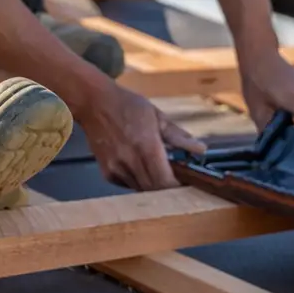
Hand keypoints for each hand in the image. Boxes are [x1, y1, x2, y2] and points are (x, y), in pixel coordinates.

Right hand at [76, 80, 206, 189]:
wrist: (93, 103)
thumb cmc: (127, 105)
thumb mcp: (157, 116)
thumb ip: (178, 136)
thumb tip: (200, 149)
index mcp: (146, 146)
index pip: (165, 180)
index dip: (177, 186)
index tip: (186, 181)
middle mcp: (129, 161)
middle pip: (154, 189)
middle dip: (167, 187)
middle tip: (175, 178)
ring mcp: (116, 168)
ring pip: (141, 189)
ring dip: (152, 185)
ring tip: (157, 169)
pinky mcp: (107, 172)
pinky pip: (128, 185)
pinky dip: (138, 181)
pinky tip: (139, 166)